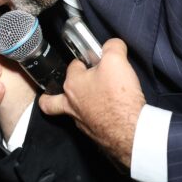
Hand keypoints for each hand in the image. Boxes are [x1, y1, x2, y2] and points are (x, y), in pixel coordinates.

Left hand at [39, 38, 145, 167]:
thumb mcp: (116, 60)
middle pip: (52, 101)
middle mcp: (71, 105)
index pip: (73, 67)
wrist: (130, 131)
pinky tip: (106, 119)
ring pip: (72, 115)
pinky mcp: (94, 136)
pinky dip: (95, 122)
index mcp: (73, 85)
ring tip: (90, 105)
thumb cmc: (118, 94)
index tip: (92, 62)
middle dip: (51, 97)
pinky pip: (89, 127)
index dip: (84, 62)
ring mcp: (81, 123)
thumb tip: (113, 45)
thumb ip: (112, 47)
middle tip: (58, 93)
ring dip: (78, 109)